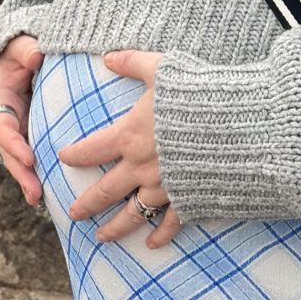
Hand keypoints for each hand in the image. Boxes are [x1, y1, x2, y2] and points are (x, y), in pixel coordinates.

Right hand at [0, 34, 45, 204]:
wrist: (26, 56)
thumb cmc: (21, 51)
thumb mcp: (21, 47)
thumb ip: (26, 51)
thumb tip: (37, 56)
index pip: (3, 126)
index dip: (13, 143)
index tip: (28, 156)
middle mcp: (5, 120)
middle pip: (9, 151)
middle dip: (20, 172)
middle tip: (34, 192)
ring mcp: (19, 130)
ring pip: (21, 160)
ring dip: (30, 179)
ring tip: (40, 199)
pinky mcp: (33, 135)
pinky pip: (37, 156)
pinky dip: (42, 173)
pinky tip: (54, 192)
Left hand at [57, 50, 184, 249]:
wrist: (236, 128)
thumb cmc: (197, 95)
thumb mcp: (162, 69)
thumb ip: (132, 63)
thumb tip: (108, 56)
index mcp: (130, 136)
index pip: (92, 149)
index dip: (75, 154)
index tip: (64, 158)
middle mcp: (141, 168)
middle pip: (106, 191)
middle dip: (87, 204)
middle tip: (73, 214)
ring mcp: (164, 188)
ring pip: (132, 214)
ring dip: (115, 228)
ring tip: (101, 238)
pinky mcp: (189, 200)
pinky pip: (170, 223)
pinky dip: (160, 235)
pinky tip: (152, 244)